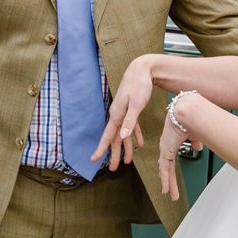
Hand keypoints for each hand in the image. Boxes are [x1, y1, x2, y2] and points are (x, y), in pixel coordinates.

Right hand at [92, 54, 156, 169]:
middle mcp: (118, 114)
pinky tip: (139, 143)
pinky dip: (134, 135)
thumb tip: (122, 136)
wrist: (142, 69)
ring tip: (127, 161)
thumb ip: (130, 121)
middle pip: (114, 138)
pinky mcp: (131, 109)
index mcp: (117, 114)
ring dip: (125, 148)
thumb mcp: (137, 103)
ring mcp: (124, 112)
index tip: (94, 160)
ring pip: (123, 134)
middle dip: (113, 154)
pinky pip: (131, 126)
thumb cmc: (139, 84)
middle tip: (113, 169)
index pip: (108, 136)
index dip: (101, 149)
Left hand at [158, 97, 202, 201]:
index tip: (170, 178)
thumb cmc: (190, 118)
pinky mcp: (165, 150)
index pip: (170, 161)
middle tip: (169, 191)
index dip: (170, 171)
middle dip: (169, 181)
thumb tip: (198, 148)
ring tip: (168, 194)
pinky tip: (165, 187)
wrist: (186, 112)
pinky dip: (165, 179)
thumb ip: (195, 142)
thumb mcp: (195, 134)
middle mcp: (167, 146)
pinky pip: (165, 168)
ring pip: (165, 170)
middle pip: (167, 168)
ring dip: (168, 183)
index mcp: (172, 142)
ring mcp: (165, 148)